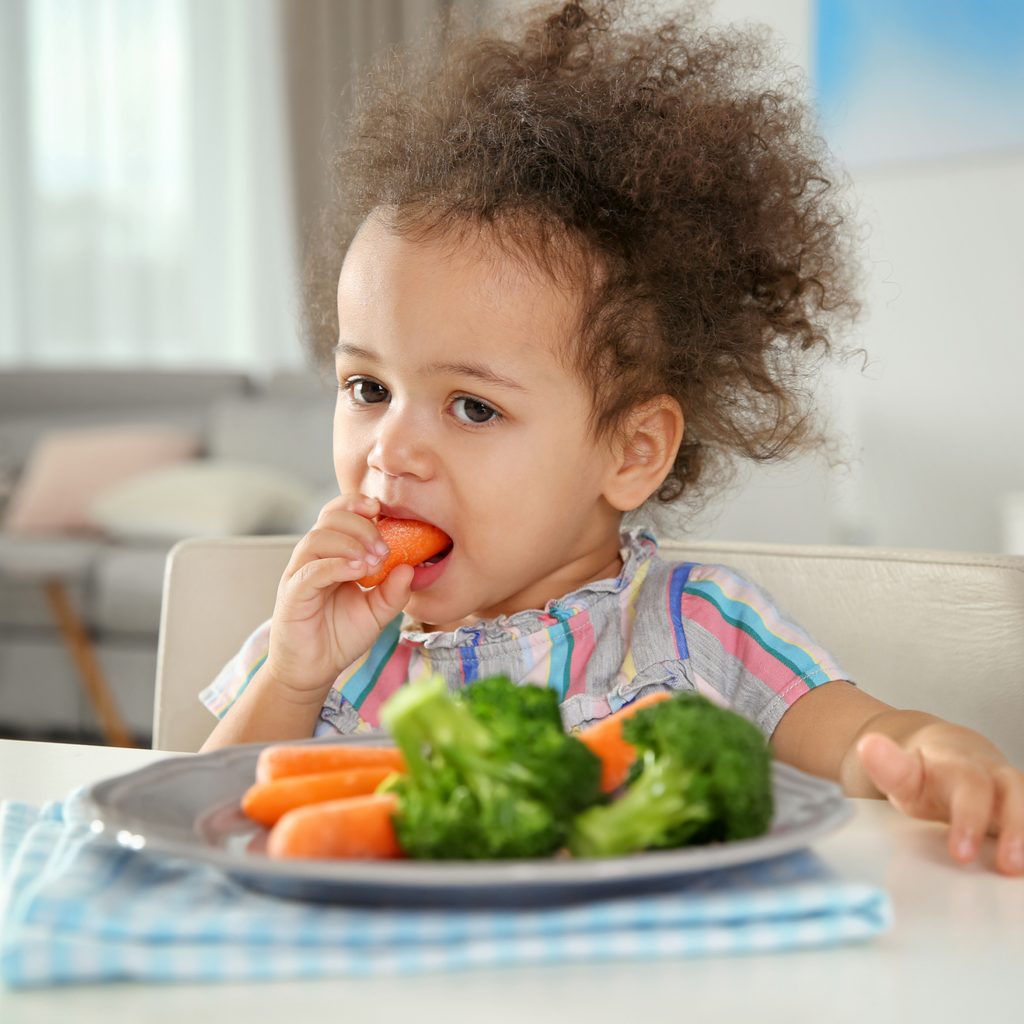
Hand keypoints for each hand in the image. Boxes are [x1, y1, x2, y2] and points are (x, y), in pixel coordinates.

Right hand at [265, 494, 412, 698]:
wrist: (314, 670)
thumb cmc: (341, 635)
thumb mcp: (377, 612)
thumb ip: (394, 591)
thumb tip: (410, 567)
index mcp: (332, 554)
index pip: (339, 514)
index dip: (357, 504)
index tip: (381, 509)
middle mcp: (313, 558)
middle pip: (329, 519)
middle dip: (361, 526)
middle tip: (384, 548)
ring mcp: (300, 575)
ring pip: (317, 539)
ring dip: (350, 543)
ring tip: (373, 561)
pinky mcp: (292, 595)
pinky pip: (310, 571)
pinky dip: (336, 565)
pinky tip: (358, 571)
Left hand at [857, 725, 1023, 875]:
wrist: (952, 755)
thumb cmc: (928, 772)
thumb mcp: (904, 772)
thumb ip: (889, 766)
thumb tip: (869, 746)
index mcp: (959, 764)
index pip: (969, 784)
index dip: (969, 819)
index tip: (961, 854)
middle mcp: (993, 774)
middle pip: (1012, 793)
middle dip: (1013, 831)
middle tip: (1005, 867)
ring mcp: (1012, 791)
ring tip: (1018, 869)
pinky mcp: (1021, 807)